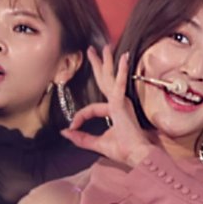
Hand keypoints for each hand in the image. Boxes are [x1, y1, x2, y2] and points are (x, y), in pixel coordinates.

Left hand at [63, 44, 155, 166]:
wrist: (137, 155)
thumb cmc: (123, 150)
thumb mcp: (96, 144)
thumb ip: (81, 138)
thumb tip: (64, 132)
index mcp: (115, 112)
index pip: (92, 109)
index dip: (80, 117)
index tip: (72, 127)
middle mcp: (119, 104)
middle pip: (105, 81)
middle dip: (98, 65)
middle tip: (92, 50)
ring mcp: (121, 102)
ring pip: (110, 78)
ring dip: (106, 62)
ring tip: (103, 47)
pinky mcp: (122, 103)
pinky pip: (118, 85)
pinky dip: (121, 71)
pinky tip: (123, 58)